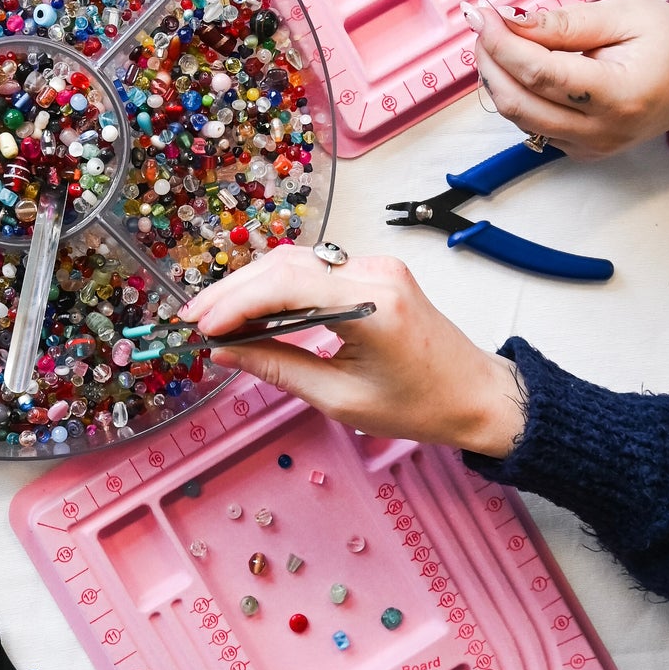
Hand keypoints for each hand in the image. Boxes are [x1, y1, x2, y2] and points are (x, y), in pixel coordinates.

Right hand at [180, 246, 524, 457]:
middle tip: (191, 319)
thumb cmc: (419, 406)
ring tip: (212, 317)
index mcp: (372, 305)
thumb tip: (224, 352)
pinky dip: (278, 287)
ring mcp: (377, 266)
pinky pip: (315, 270)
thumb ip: (278, 368)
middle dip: (233, 291)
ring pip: (296, 262)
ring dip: (251, 286)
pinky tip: (252, 310)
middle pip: (284, 265)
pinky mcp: (376, 272)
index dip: (235, 303)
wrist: (477, 395)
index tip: (199, 327)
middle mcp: (375, 273)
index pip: (286, 286)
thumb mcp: (340, 399)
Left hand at [467, 0, 668, 157]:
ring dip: (498, 77)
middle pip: (518, 103)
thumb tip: (509, 20)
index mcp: (619, 96)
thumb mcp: (624, 15)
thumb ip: (565, 23)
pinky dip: (518, 92)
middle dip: (490, 60)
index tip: (480, 12)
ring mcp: (590, 148)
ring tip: (502, 38)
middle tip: (483, 23)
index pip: (539, 73)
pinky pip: (533, 124)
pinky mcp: (581, 151)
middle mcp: (602, 132)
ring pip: (519, 117)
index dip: (501, 42)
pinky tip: (523, 63)